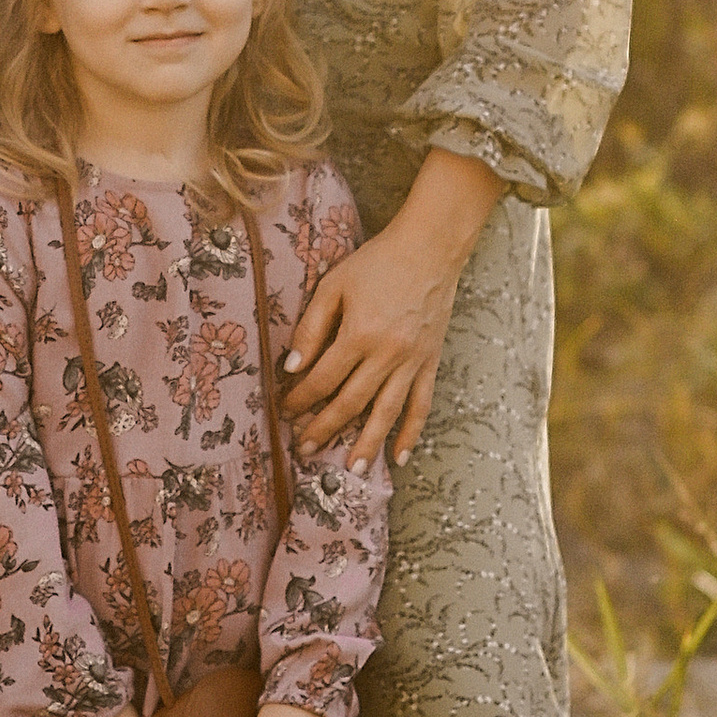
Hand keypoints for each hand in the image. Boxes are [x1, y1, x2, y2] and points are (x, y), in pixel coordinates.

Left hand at [281, 151, 500, 464]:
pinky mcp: (431, 362)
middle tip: (304, 449)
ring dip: (367, 444)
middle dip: (324, 429)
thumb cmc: (377, 262)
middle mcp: (388, 354)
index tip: (285, 411)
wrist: (430, 248)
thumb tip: (291, 367)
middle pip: (350, 403)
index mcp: (359, 334)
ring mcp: (413, 361)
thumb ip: (311, 327)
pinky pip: (422, 404)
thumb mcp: (333, 284)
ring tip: (352, 469)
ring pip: (387, 413)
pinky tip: (400, 456)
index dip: (300, 399)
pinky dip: (412, 433)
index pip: (322, 379)